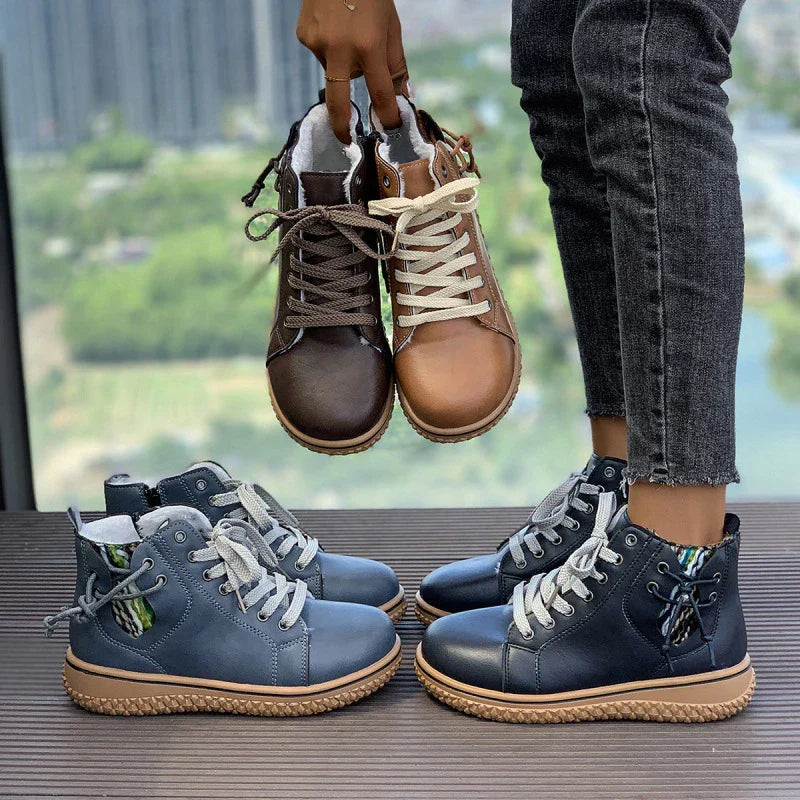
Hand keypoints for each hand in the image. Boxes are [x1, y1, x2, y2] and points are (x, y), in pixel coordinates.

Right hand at [297, 0, 407, 142]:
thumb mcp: (391, 27)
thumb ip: (396, 65)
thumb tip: (402, 97)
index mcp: (368, 45)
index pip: (380, 92)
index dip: (387, 114)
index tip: (390, 128)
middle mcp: (340, 48)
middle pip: (338, 101)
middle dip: (342, 125)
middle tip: (346, 139)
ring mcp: (318, 43)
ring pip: (334, 72)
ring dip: (344, 66)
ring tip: (348, 36)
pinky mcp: (304, 36)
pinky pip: (321, 56)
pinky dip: (330, 50)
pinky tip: (334, 29)